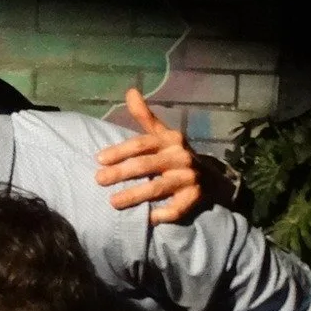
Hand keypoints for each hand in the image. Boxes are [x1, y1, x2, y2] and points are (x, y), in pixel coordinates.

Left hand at [96, 88, 203, 223]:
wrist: (211, 177)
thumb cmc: (175, 154)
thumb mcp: (162, 133)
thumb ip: (144, 116)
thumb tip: (130, 91)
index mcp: (170, 140)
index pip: (142, 144)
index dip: (120, 151)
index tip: (99, 159)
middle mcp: (181, 157)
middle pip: (146, 165)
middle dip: (121, 173)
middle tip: (98, 180)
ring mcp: (189, 178)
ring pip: (158, 187)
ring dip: (135, 195)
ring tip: (113, 202)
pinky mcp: (195, 198)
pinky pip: (176, 208)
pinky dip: (162, 214)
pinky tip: (146, 219)